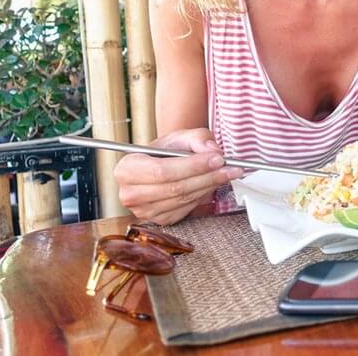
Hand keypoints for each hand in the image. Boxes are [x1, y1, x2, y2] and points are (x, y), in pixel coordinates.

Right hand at [114, 128, 242, 224]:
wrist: (158, 165)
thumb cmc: (165, 151)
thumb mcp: (179, 137)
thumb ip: (197, 138)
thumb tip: (212, 150)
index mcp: (126, 170)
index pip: (162, 171)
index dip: (193, 166)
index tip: (217, 159)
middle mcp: (130, 194)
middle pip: (175, 188)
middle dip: (207, 176)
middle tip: (230, 167)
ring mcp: (144, 211)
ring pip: (183, 199)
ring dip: (210, 186)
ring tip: (228, 173)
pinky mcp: (159, 220)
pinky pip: (186, 208)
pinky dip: (203, 195)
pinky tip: (212, 183)